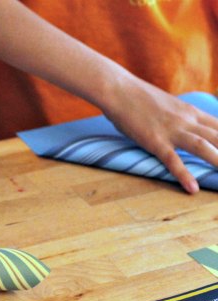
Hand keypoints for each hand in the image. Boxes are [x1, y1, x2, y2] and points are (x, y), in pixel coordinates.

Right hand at [103, 80, 217, 193]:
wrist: (119, 89)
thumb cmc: (138, 97)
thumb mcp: (167, 105)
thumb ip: (180, 117)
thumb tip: (187, 126)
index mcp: (192, 112)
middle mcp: (187, 121)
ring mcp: (172, 130)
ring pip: (203, 147)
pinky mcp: (154, 140)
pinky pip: (172, 160)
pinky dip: (183, 174)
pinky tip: (192, 189)